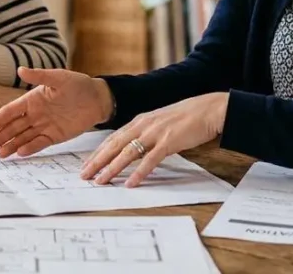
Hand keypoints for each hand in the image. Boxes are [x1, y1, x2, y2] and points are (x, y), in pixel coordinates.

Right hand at [0, 67, 114, 158]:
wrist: (98, 98)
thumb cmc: (78, 84)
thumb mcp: (59, 78)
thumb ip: (39, 76)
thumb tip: (20, 70)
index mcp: (32, 99)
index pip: (10, 111)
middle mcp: (35, 114)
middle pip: (13, 127)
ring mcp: (44, 126)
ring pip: (23, 137)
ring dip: (11, 145)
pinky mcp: (55, 136)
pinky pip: (39, 143)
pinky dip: (30, 148)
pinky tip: (19, 153)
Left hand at [80, 92, 228, 187]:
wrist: (209, 109)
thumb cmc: (187, 117)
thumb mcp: (160, 122)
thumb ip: (146, 134)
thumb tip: (134, 149)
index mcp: (140, 120)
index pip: (112, 138)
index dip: (98, 152)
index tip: (86, 164)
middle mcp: (143, 125)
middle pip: (114, 145)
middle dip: (97, 161)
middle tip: (84, 175)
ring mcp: (155, 133)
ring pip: (127, 153)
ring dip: (112, 168)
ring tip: (100, 181)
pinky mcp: (169, 141)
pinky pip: (150, 160)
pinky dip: (139, 172)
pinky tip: (130, 183)